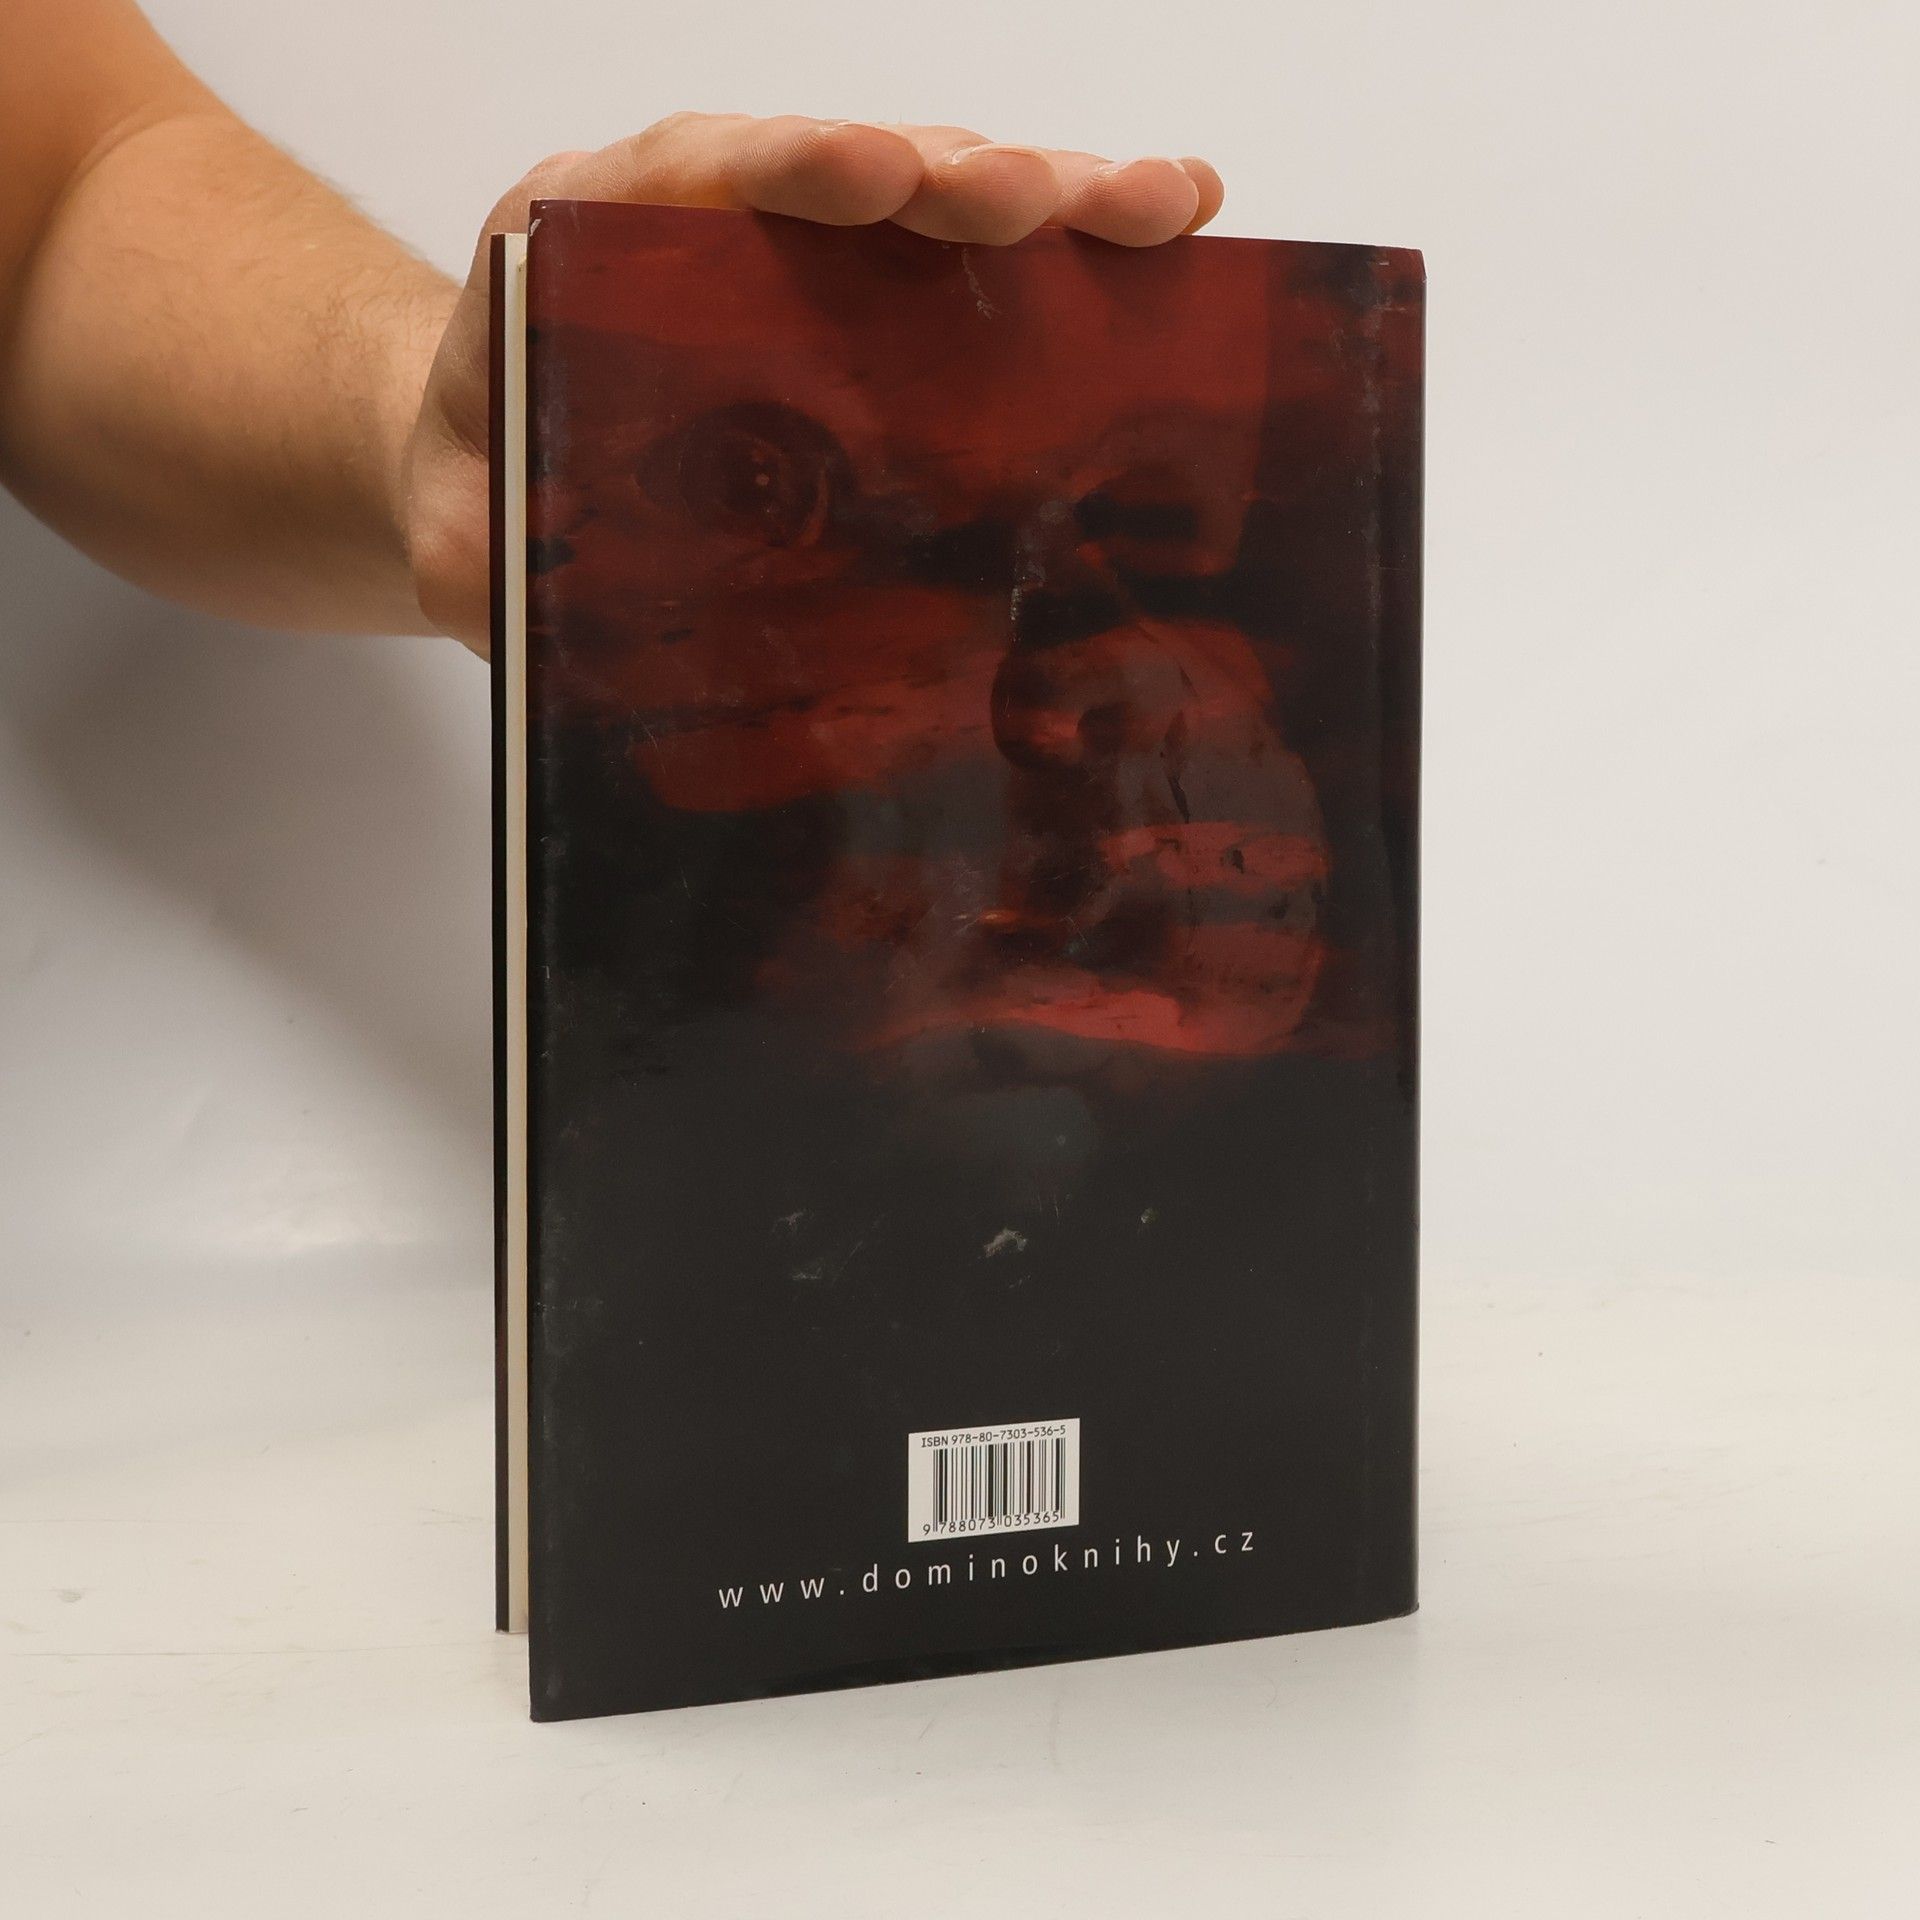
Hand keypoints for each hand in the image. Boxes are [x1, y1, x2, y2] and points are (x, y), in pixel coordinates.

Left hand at [400, 114, 1225, 648]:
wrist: (485, 471)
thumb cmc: (481, 483)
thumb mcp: (458, 530)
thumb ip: (474, 553)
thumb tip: (525, 589)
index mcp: (597, 240)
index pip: (703, 172)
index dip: (797, 167)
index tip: (878, 177)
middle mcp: (716, 221)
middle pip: (852, 168)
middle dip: (962, 178)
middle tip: (1051, 202)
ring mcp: (803, 260)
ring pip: (935, 198)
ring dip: (1054, 199)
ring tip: (1163, 209)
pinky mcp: (866, 311)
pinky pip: (970, 264)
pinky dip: (1068, 251)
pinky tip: (1167, 242)